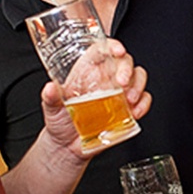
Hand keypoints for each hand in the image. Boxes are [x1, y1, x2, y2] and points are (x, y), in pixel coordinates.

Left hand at [41, 38, 149, 157]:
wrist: (67, 147)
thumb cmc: (60, 122)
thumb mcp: (51, 108)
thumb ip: (50, 97)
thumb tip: (49, 88)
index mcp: (87, 70)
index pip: (103, 49)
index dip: (113, 46)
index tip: (118, 51)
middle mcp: (105, 78)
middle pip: (124, 61)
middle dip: (127, 70)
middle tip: (122, 83)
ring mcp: (118, 92)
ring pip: (138, 77)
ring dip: (138, 86)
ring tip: (129, 100)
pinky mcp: (127, 109)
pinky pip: (143, 100)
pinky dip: (143, 105)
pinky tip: (134, 112)